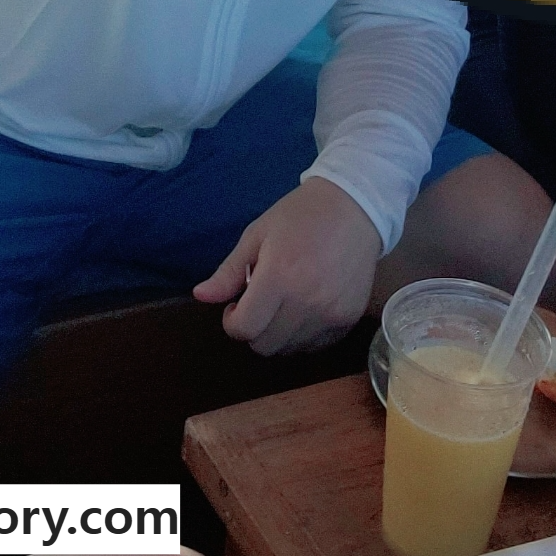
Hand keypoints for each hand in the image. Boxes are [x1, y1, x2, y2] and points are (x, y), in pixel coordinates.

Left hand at [193, 176, 382, 355]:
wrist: (355, 207)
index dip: (232, 322)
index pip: (244, 328)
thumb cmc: (300, 215)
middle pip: (265, 345)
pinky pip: (317, 345)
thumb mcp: (258, 234)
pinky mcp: (350, 318)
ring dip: (278, 332)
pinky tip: (305, 308)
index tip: (235, 305)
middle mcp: (306, 301)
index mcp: (278, 276)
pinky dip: (304, 334)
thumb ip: (229, 270)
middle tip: (259, 303)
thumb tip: (200, 296)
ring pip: (290, 348)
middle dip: (253, 328)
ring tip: (283, 303)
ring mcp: (331, 313)